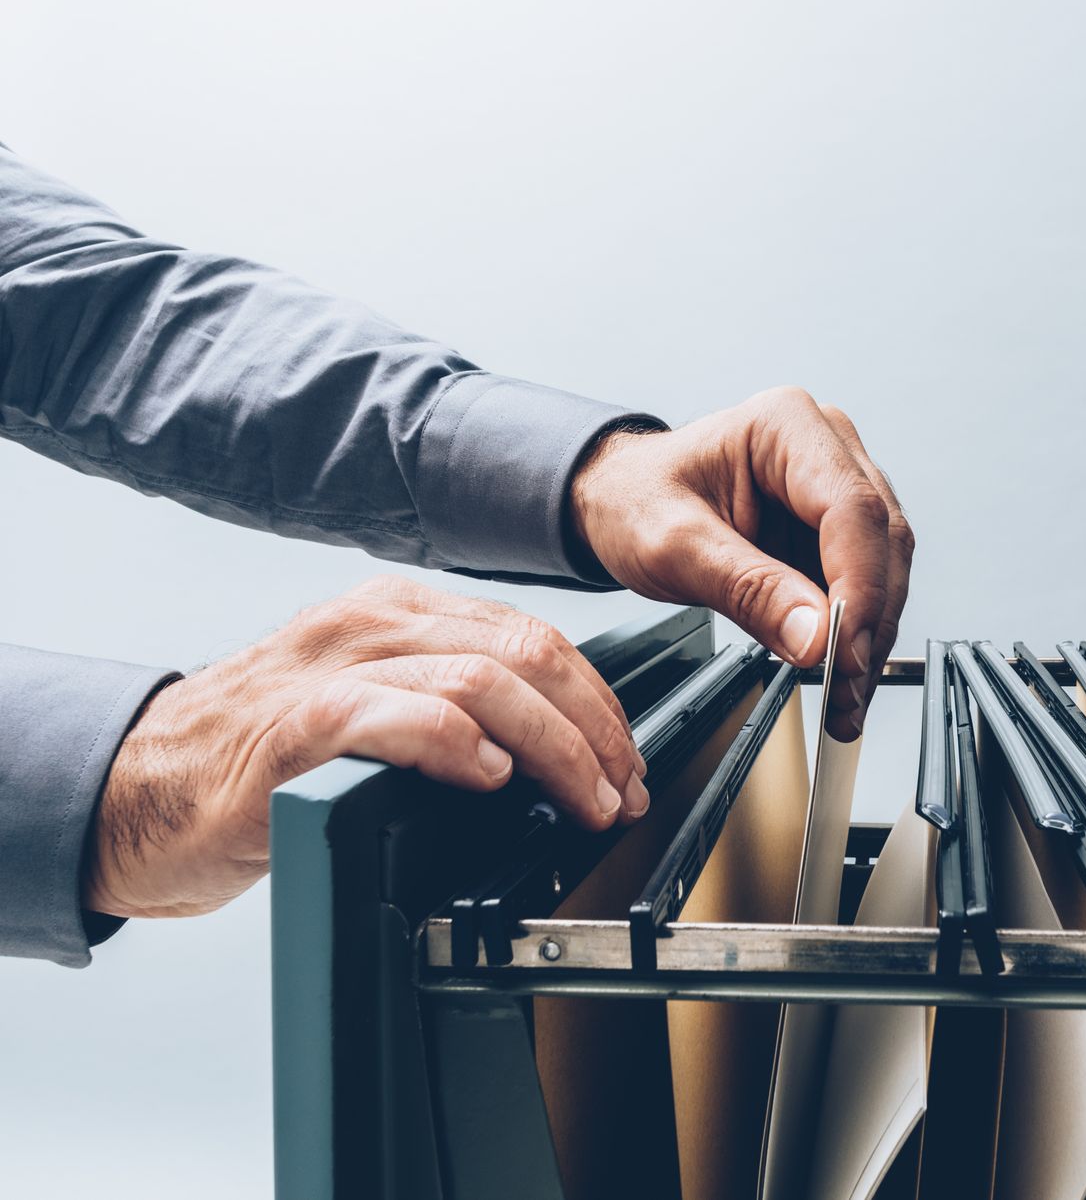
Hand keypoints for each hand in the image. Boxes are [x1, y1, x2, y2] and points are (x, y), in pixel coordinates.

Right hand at [85, 576, 646, 918]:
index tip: (625, 760)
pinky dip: (462, 745)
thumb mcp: (368, 708)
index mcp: (395, 613)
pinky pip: (400, 716)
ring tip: (581, 799)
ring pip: (481, 680)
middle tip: (620, 789)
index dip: (596, 701)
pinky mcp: (294, 726)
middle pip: (525, 651)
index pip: (532, 636)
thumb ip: (447, 704)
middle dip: (594, 727)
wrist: (134, 792)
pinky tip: (492, 780)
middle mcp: (368, 624)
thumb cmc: (255, 760)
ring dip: (553, 746)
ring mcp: (330, 669)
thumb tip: (551, 749)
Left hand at [569, 386, 913, 739]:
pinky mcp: (838, 531)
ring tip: (842, 697)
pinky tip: (839, 675)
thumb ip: (747, 589)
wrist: (621, 501)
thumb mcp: (673, 546)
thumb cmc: (636, 499)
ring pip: (886, 569)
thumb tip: (815, 638)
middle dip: (869, 624)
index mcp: (787, 426)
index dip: (859, 586)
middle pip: (882, 541)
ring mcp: (838, 488)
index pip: (852, 509)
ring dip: (869, 639)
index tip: (842, 650)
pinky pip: (867, 586)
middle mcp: (828, 447)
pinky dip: (856, 637)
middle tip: (844, 689)